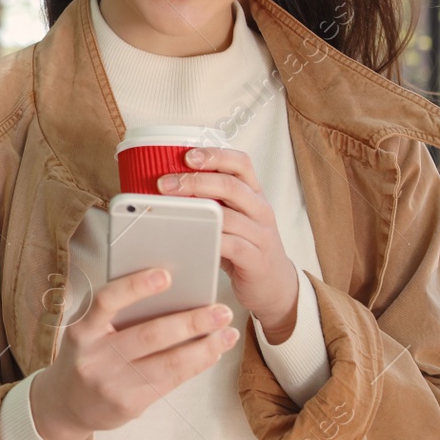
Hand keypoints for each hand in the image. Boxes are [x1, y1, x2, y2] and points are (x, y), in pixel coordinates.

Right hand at [30, 267, 239, 439]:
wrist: (67, 404)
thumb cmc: (87, 356)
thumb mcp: (89, 332)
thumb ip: (117, 315)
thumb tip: (172, 293)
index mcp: (82, 329)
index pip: (107, 301)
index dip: (136, 287)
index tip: (166, 275)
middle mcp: (95, 357)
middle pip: (149, 335)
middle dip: (191, 321)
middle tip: (220, 310)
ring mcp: (112, 383)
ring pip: (167, 363)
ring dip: (203, 347)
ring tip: (227, 333)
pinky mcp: (129, 404)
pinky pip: (170, 381)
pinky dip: (196, 365)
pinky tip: (212, 352)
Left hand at [158, 146, 299, 340]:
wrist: (273, 283)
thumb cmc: (245, 244)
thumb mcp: (232, 216)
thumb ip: (210, 200)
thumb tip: (165, 185)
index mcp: (253, 193)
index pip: (240, 163)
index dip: (215, 155)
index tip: (187, 155)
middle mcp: (260, 209)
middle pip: (231, 186)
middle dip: (195, 181)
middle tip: (165, 184)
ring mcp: (261, 234)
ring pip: (230, 216)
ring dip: (198, 212)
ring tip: (171, 211)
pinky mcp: (257, 259)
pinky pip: (233, 246)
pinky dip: (211, 240)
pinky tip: (190, 238)